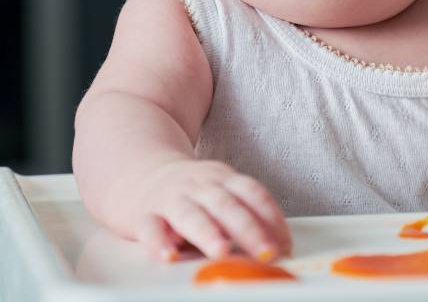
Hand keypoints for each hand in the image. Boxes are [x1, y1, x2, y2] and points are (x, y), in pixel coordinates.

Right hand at [133, 159, 291, 261]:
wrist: (142, 172)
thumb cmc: (193, 192)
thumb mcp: (221, 192)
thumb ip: (245, 214)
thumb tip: (279, 248)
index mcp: (224, 179)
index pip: (253, 194)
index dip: (272, 218)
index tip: (285, 244)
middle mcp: (200, 186)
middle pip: (227, 206)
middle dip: (250, 230)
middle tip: (267, 252)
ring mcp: (172, 199)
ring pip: (191, 214)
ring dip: (209, 233)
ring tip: (222, 251)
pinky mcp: (145, 215)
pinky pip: (151, 227)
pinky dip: (159, 242)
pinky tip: (169, 256)